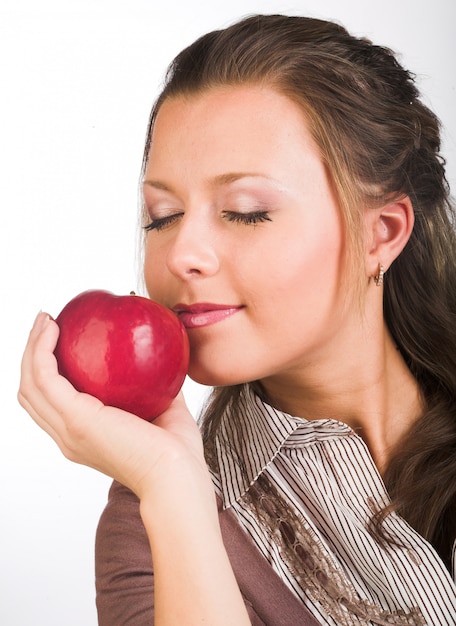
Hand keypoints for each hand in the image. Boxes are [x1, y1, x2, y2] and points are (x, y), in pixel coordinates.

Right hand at [18, 312, 206, 499]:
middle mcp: (68, 435)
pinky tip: (54, 327)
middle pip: (32, 391)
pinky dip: (42, 350)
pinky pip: (46, 377)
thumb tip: (164, 354)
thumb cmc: (177, 451)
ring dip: (32, 347)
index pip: (51, 403)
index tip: (61, 338)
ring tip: (45, 319)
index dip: (47, 371)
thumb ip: (159, 385)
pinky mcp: (75, 418)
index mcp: (84, 436)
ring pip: (31, 383)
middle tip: (46, 322)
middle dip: (32, 354)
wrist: (178, 474)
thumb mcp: (165, 409)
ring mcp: (68, 429)